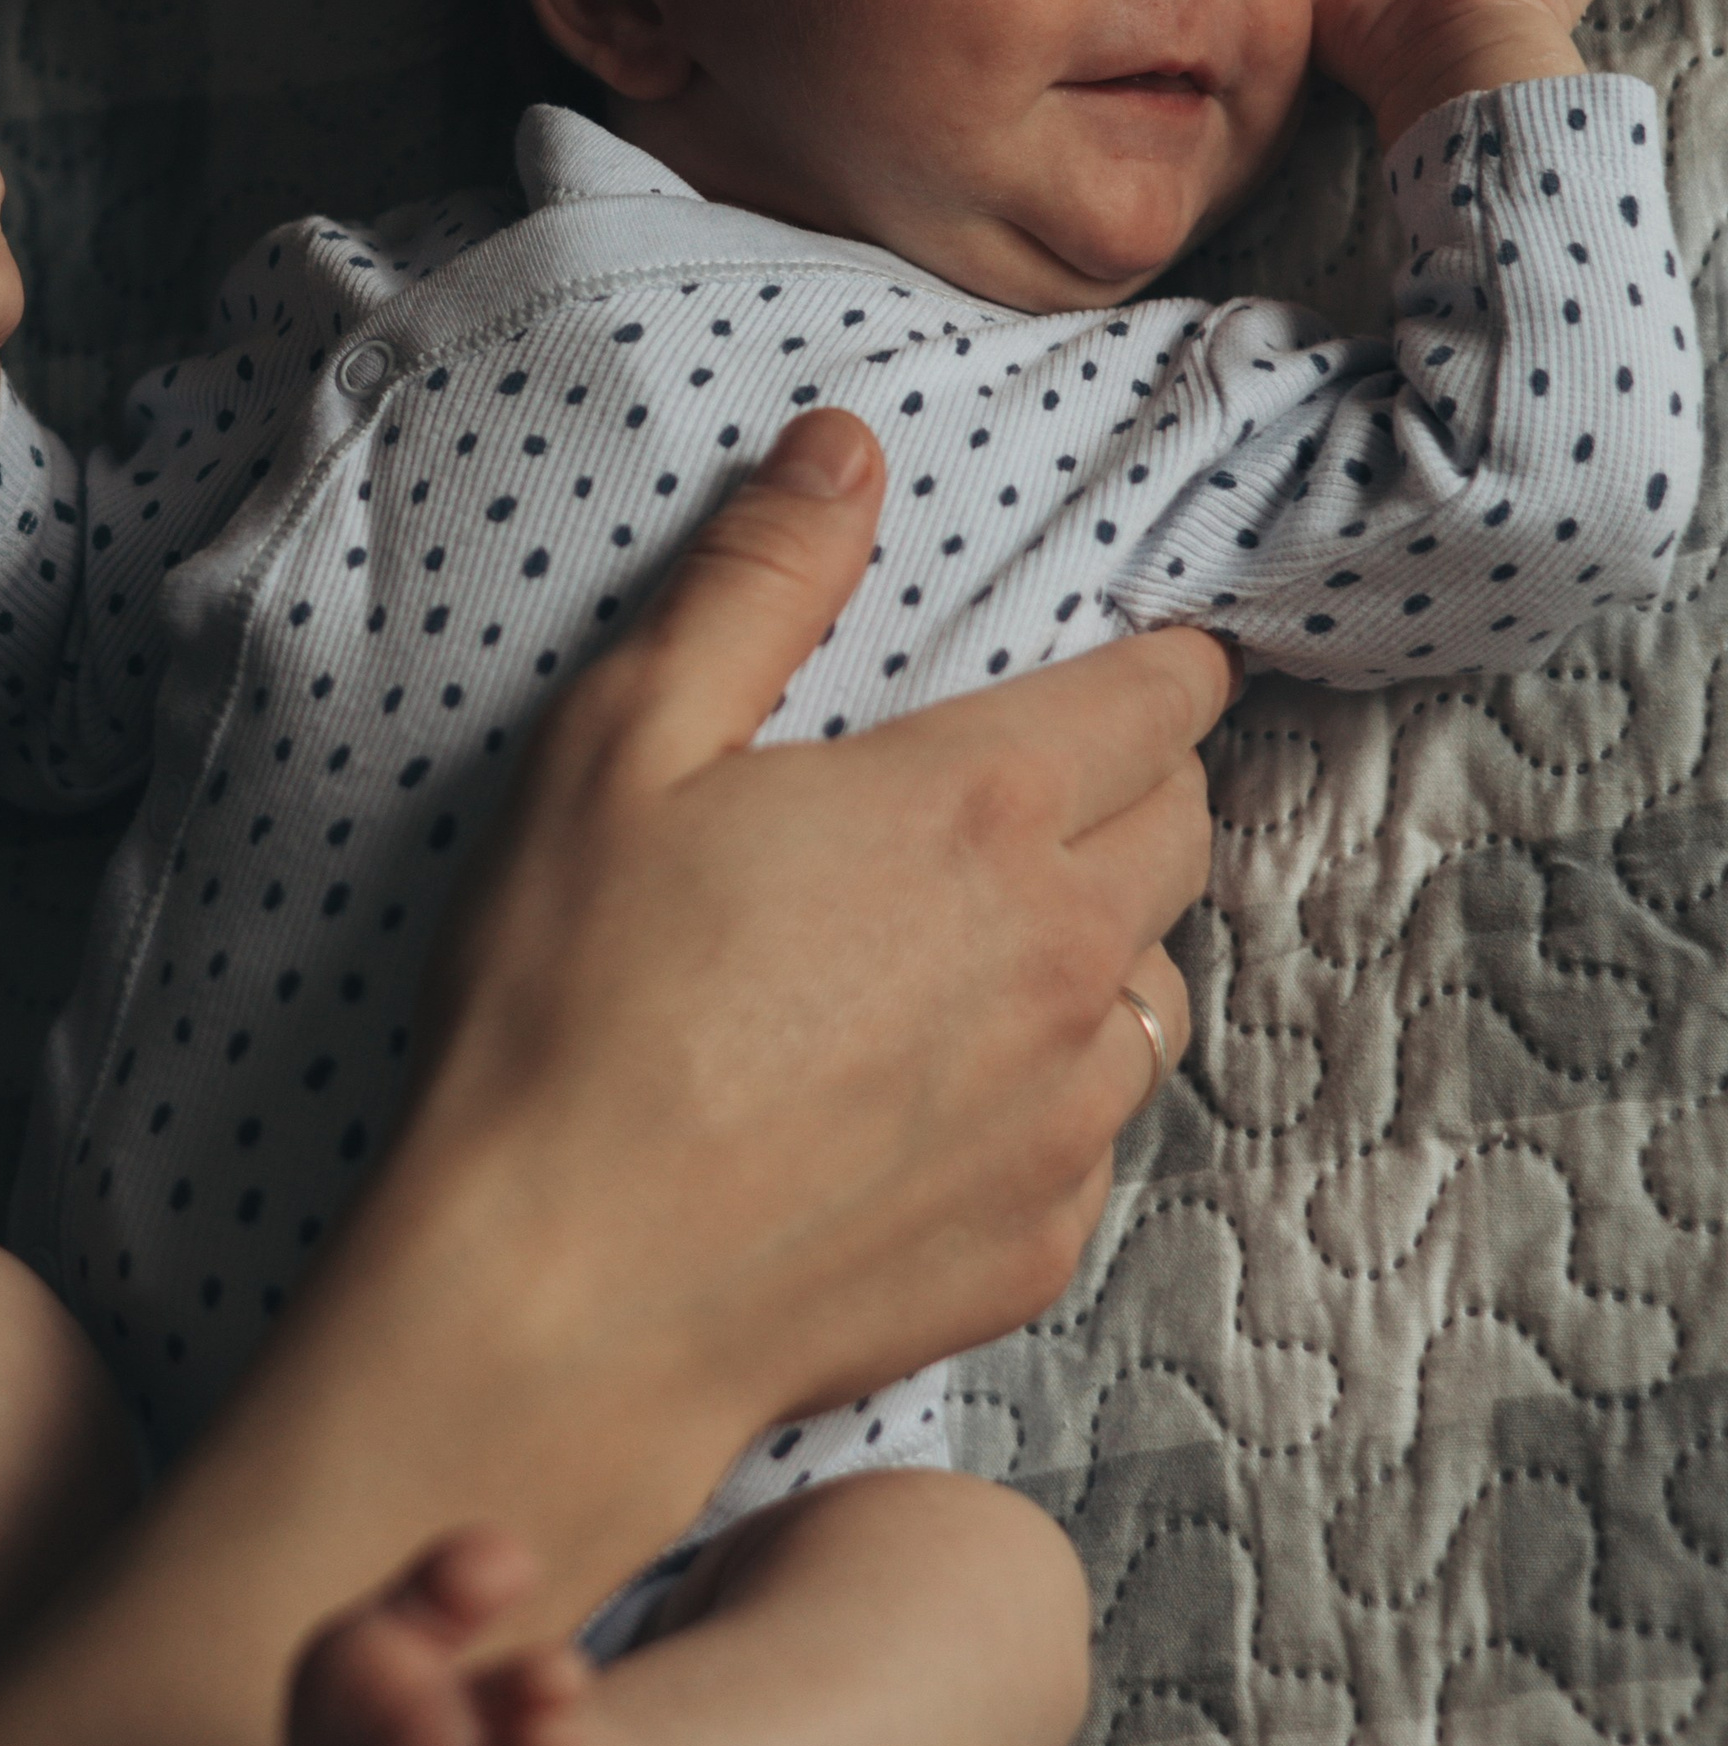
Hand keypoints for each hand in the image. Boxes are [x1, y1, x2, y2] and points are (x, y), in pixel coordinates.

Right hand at [375, 412, 1225, 1524]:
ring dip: (1103, 943)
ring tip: (986, 945)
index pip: (1163, 697)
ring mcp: (1066, 1113)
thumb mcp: (624, 743)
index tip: (1137, 660)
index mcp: (980, 810)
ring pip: (1158, 986)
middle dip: (1137, 786)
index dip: (1161, 663)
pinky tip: (941, 1098)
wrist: (560, 1297)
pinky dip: (1050, 1095)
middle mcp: (1065, 956)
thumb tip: (848, 447)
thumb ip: (757, 579)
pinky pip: (1097, 1132)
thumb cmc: (569, 1008)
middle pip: (1184, 829)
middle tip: (1036, 785)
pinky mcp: (1040, 1240)